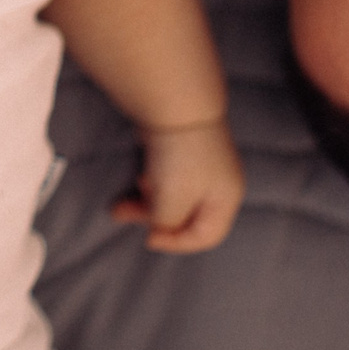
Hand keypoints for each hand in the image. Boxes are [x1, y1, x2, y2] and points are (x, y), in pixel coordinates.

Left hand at [111, 117, 243, 252]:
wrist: (176, 106)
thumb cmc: (179, 159)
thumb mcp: (171, 203)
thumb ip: (165, 224)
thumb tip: (157, 228)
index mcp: (226, 199)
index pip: (206, 237)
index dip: (176, 243)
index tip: (147, 237)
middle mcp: (219, 183)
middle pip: (188, 216)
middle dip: (154, 218)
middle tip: (123, 213)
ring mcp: (203, 164)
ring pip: (175, 195)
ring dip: (148, 201)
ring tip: (125, 198)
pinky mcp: (186, 149)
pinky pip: (169, 176)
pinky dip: (153, 182)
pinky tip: (141, 176)